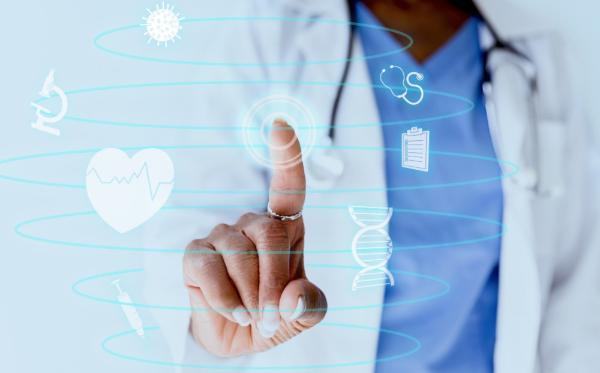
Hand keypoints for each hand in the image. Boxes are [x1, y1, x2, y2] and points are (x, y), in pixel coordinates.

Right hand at [183, 119, 326, 356]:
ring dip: (250, 293)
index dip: (286, 157)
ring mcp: (221, 237)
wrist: (238, 341)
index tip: (280, 125)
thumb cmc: (273, 317)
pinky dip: (225, 298)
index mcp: (285, 229)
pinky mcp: (195, 254)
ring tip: (253, 317)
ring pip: (238, 251)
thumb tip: (293, 295)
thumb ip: (309, 305)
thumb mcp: (303, 315)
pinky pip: (208, 267)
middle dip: (274, 278)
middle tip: (273, 316)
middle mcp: (252, 225)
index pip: (288, 188)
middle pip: (268, 231)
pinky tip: (234, 313)